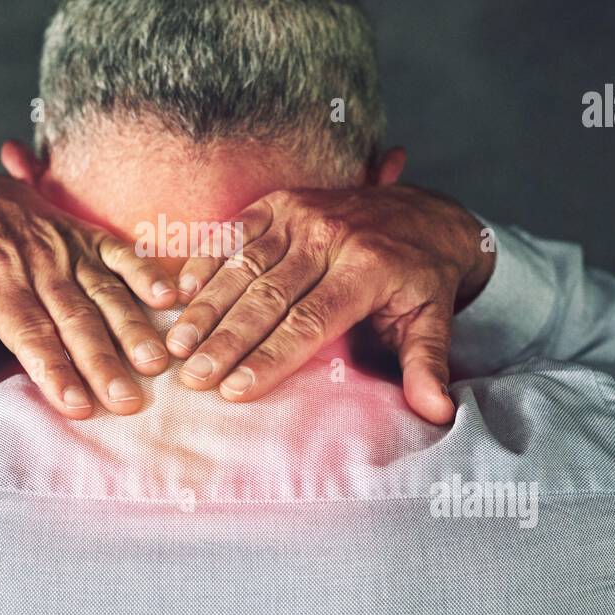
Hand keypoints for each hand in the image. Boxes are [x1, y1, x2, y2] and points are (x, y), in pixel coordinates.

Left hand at [0, 175, 177, 416]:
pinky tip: (170, 299)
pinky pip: (122, 253)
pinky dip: (147, 273)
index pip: (28, 331)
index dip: (52, 368)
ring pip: (104, 291)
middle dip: (101, 361)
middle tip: (126, 401)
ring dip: (132, 328)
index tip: (75, 405)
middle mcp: (35, 261)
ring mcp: (66, 247)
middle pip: (73, 318)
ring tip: (156, 363)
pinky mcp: (87, 236)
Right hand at [164, 185, 493, 422]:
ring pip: (244, 266)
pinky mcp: (281, 202)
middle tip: (194, 378)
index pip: (310, 322)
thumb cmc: (422, 278)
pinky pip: (236, 232)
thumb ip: (427, 365)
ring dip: (207, 307)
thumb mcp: (434, 320)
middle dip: (226, 341)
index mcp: (368, 269)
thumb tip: (436, 412)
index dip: (270, 357)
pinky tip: (180, 294)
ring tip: (178, 346)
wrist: (425, 212)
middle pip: (268, 297)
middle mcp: (331, 237)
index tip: (235, 390)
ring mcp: (303, 215)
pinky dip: (206, 261)